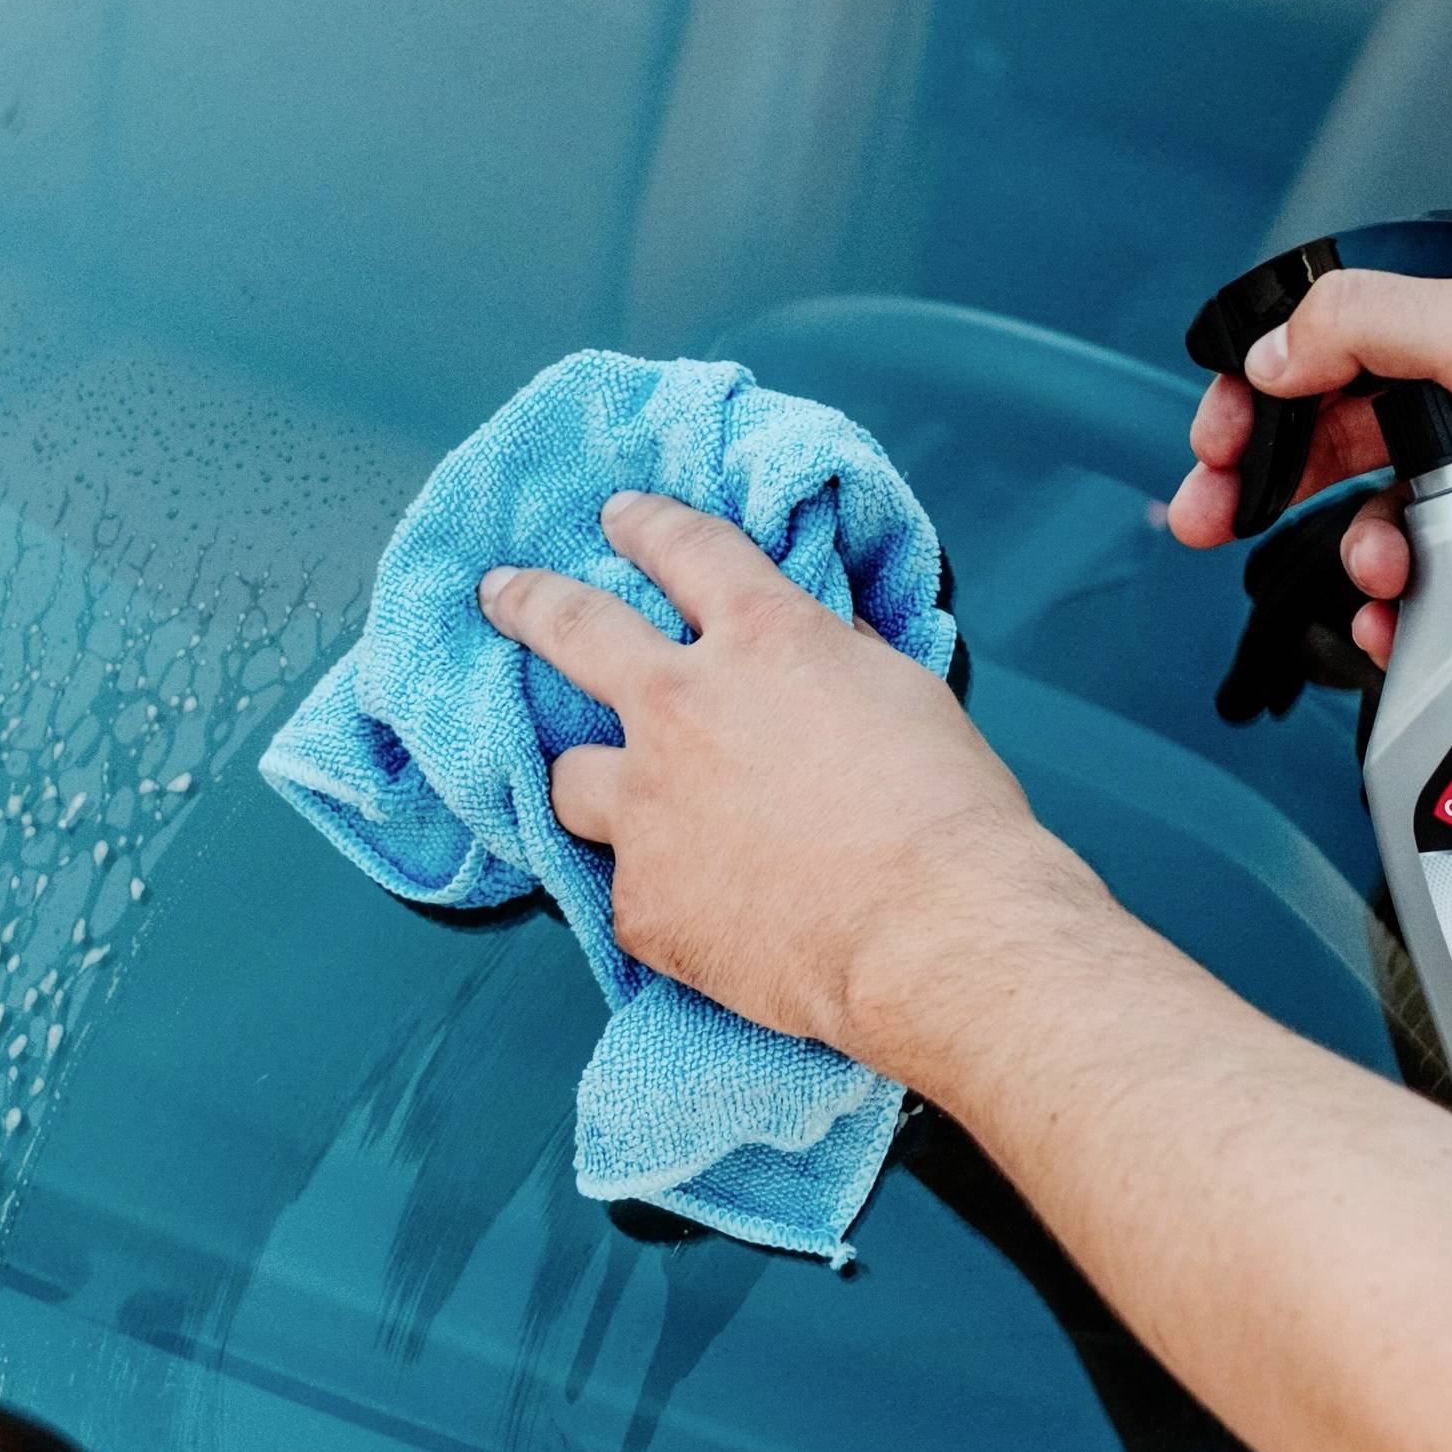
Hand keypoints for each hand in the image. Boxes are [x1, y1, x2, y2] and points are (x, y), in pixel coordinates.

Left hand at [479, 490, 1105, 1071]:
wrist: (934, 934)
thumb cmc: (950, 816)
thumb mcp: (909, 695)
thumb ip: (845, 657)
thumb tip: (827, 642)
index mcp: (766, 641)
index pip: (685, 550)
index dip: (647, 525)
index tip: (621, 517)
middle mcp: (684, 708)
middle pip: (574, 627)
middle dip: (530, 601)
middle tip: (502, 593)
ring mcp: (649, 807)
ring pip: (569, 775)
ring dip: (585, 776)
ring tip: (595, 789)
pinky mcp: (641, 900)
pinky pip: (629, 885)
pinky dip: (661, 889)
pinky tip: (700, 909)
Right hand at [1166, 243, 1451, 663]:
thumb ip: (1370, 325)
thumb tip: (1276, 350)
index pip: (1333, 334)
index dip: (1261, 381)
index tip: (1217, 431)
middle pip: (1330, 430)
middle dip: (1261, 475)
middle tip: (1205, 514)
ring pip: (1369, 519)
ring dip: (1345, 550)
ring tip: (1367, 568)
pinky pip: (1420, 589)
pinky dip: (1391, 610)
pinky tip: (1395, 614)